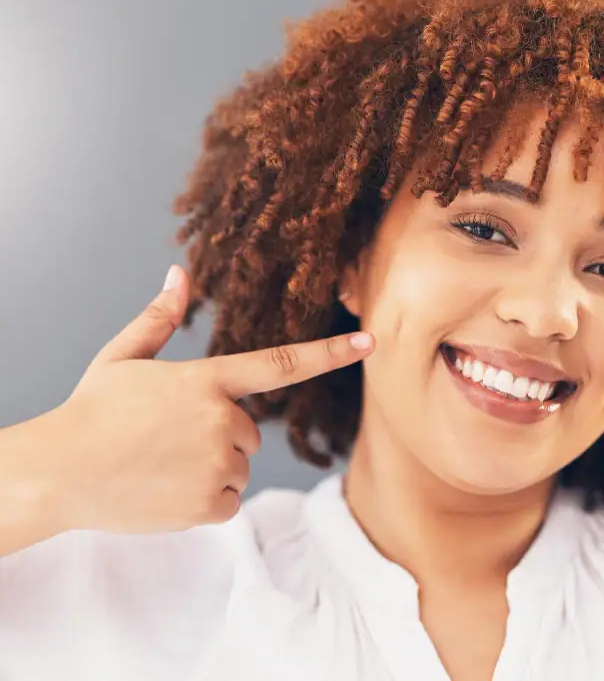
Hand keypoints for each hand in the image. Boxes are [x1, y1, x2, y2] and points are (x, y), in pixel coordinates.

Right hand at [37, 265, 373, 534]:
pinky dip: (206, 501)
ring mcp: (218, 464)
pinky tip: (166, 491)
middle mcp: (221, 420)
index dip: (331, 353)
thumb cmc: (90, 413)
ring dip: (212, 469)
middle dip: (219, 435)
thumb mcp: (122, 358)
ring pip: (239, 467)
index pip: (283, 363)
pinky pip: (229, 501)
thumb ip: (160, 318)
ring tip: (161, 465)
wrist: (57, 474)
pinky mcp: (210, 504)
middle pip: (249, 431)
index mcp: (207, 380)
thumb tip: (179, 273)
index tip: (370, 342)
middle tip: (167, 439)